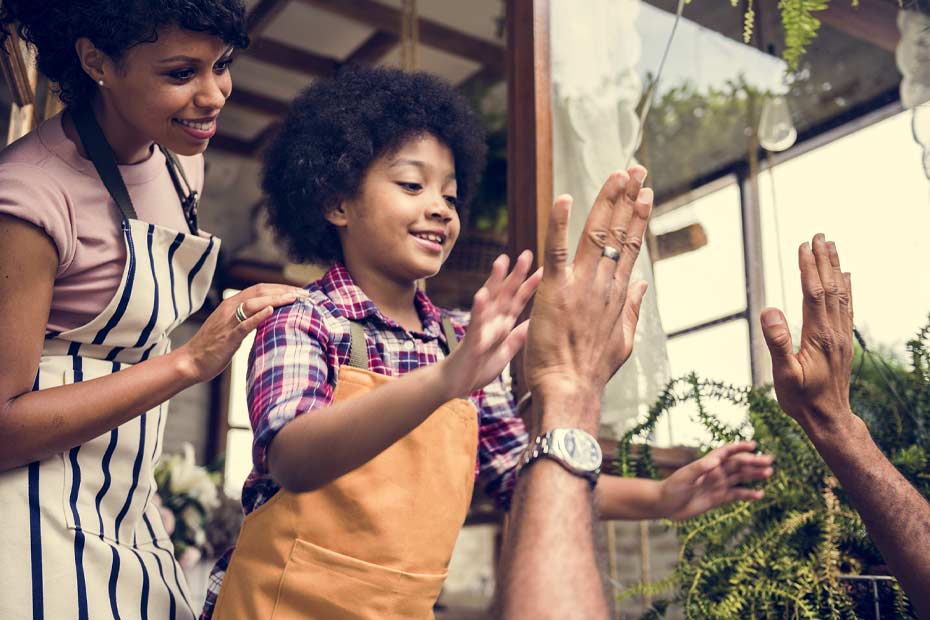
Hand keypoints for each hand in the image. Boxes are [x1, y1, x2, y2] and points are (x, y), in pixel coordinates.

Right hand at [173, 283, 308, 382]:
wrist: (191, 361)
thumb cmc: (213, 347)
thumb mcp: (232, 327)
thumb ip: (247, 319)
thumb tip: (269, 317)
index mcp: (231, 304)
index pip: (260, 289)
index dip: (281, 287)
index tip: (299, 291)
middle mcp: (230, 308)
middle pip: (260, 291)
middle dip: (284, 290)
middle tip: (305, 294)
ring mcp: (228, 322)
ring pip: (254, 303)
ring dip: (276, 299)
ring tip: (295, 298)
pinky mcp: (227, 337)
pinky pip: (244, 324)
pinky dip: (258, 316)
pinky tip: (271, 311)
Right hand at [442, 250, 541, 397]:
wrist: (455, 385)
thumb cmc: (478, 368)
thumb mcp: (505, 353)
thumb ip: (518, 337)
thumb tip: (534, 322)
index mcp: (502, 325)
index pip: (519, 301)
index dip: (531, 285)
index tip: (544, 269)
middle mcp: (492, 321)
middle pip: (506, 293)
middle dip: (516, 274)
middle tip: (526, 253)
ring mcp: (481, 328)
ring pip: (489, 300)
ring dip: (494, 281)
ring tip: (501, 262)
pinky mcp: (471, 339)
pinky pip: (475, 322)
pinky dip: (479, 309)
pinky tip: (481, 294)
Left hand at [523, 166, 652, 404]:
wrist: (569, 388)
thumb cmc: (591, 371)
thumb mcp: (622, 340)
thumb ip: (632, 308)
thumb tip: (642, 284)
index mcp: (618, 295)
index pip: (631, 247)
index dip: (638, 218)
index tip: (645, 193)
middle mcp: (604, 284)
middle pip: (618, 232)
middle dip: (627, 198)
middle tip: (635, 169)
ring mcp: (582, 285)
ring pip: (597, 234)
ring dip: (607, 201)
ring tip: (617, 174)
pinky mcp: (556, 289)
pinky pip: (557, 249)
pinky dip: (560, 222)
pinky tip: (565, 197)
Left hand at [657, 441, 772, 520]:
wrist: (665, 505)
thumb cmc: (671, 488)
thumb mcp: (684, 477)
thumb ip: (699, 469)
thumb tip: (715, 461)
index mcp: (707, 463)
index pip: (726, 452)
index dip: (739, 447)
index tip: (753, 445)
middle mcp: (715, 472)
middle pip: (737, 464)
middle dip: (753, 462)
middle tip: (769, 460)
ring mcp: (718, 485)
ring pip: (740, 478)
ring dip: (754, 475)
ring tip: (769, 472)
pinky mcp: (718, 498)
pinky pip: (736, 495)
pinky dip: (748, 494)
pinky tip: (760, 495)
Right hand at [760, 234, 854, 433]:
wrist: (828, 418)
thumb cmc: (802, 399)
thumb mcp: (783, 375)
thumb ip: (777, 343)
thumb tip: (770, 310)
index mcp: (819, 336)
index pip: (813, 294)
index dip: (808, 268)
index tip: (803, 246)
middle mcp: (834, 331)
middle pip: (830, 288)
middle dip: (823, 261)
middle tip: (819, 236)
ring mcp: (841, 336)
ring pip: (840, 294)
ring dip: (835, 269)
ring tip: (831, 247)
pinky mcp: (843, 342)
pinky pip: (847, 308)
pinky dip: (846, 288)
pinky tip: (846, 278)